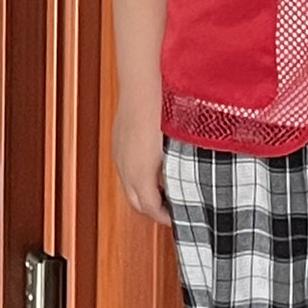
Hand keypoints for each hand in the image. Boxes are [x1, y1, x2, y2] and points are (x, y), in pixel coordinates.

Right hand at [112, 101, 171, 224]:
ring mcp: (120, 155)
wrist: (143, 89)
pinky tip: (152, 166)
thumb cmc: (162, 116)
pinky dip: (138, 176)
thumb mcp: (177, 150)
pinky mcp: (118, 143)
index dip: (165, 217)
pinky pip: (125, 168)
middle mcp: (126, 168)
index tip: (178, 218)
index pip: (150, 209)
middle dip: (154, 210)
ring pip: (129, 185)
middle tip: (172, 210)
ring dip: (145, 192)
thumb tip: (190, 187)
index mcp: (140, 174)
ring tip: (164, 189)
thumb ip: (180, 173)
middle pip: (136, 202)